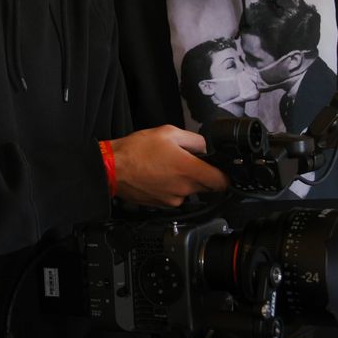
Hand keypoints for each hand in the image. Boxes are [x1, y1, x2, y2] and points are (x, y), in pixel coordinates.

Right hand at [110, 125, 228, 207]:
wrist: (112, 169)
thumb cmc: (136, 151)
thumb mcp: (168, 132)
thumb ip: (194, 140)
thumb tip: (206, 147)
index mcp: (189, 170)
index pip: (222, 182)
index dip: (225, 175)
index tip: (222, 169)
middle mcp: (184, 189)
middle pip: (208, 187)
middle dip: (203, 175)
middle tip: (188, 161)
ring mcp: (173, 199)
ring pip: (191, 191)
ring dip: (186, 181)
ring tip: (168, 167)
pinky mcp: (163, 205)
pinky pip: (176, 196)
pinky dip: (172, 187)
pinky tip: (159, 176)